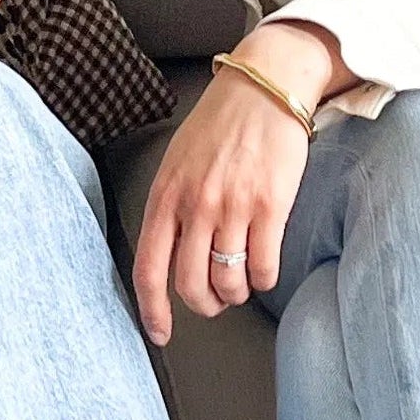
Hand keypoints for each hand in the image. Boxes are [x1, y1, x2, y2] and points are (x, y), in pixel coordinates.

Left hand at [132, 70, 311, 347]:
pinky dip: (264, 280)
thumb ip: (171, 205)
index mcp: (165, 195)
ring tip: (242, 284)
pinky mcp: (270, 206)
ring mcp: (233, 206)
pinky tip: (264, 270)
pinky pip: (263, 267)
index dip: (152, 310)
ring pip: (230, 282)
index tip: (159, 332)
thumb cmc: (221, 124)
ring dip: (236, 294)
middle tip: (215, 303)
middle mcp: (195, 205)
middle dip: (204, 305)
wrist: (266, 87)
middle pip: (191, 284)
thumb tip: (170, 254)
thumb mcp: (178, 162)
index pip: (148, 268)